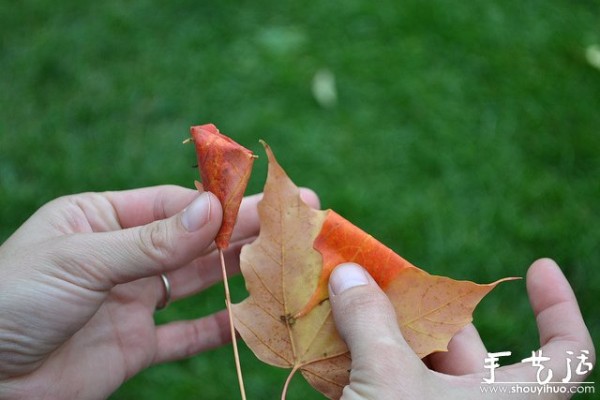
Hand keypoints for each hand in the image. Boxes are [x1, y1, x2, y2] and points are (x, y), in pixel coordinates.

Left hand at [0, 185, 316, 399]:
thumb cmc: (12, 300)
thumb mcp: (81, 260)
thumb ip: (151, 241)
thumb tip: (213, 211)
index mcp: (103, 219)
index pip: (175, 203)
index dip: (220, 202)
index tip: (265, 199)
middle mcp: (124, 256)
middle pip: (194, 240)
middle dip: (243, 230)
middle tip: (294, 217)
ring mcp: (132, 302)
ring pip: (196, 283)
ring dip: (238, 273)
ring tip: (283, 261)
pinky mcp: (136, 347)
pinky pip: (186, 335)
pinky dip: (219, 329)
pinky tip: (251, 320)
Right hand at [328, 259, 595, 398]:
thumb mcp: (388, 382)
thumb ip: (370, 321)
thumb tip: (350, 273)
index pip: (566, 354)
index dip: (557, 307)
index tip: (536, 267)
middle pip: (461, 337)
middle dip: (417, 302)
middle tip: (377, 272)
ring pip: (414, 357)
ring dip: (377, 325)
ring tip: (343, 293)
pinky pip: (385, 379)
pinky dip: (361, 355)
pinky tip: (327, 334)